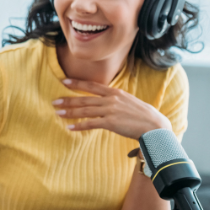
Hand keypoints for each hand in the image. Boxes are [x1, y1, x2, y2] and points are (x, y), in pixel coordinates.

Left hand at [53, 79, 170, 138]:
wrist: (155, 126)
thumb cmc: (144, 116)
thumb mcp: (130, 101)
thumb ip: (117, 100)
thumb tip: (107, 100)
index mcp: (115, 92)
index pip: (92, 85)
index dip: (77, 83)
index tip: (64, 82)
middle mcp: (111, 99)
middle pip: (85, 98)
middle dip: (68, 99)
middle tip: (54, 101)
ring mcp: (110, 111)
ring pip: (85, 110)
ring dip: (70, 112)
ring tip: (58, 113)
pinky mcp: (111, 123)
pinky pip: (91, 124)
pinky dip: (79, 126)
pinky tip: (70, 127)